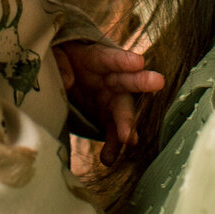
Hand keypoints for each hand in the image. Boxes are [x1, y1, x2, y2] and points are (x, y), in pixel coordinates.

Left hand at [54, 40, 164, 166]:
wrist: (63, 78)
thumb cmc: (62, 59)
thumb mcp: (56, 56)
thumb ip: (60, 64)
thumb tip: (67, 80)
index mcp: (96, 59)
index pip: (110, 58)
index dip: (124, 60)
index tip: (139, 62)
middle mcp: (110, 79)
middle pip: (127, 80)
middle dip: (141, 82)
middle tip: (158, 81)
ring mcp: (111, 100)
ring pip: (124, 111)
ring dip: (128, 124)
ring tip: (130, 139)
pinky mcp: (107, 119)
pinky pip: (113, 133)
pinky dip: (112, 146)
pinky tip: (108, 158)